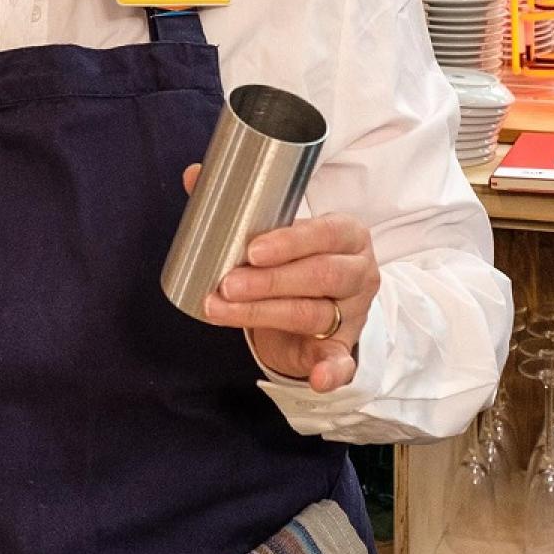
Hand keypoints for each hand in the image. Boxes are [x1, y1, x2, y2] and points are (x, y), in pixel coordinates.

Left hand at [182, 164, 377, 392]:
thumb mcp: (279, 233)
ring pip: (312, 314)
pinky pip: (342, 362)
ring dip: (263, 314)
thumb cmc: (295, 260)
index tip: (251, 250)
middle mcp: (358, 272)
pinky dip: (333, 372)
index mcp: (347, 234)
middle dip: (268, 281)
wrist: (321, 303)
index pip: (325, 233)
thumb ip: (240, 205)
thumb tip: (194, 174)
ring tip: (219, 308)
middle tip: (226, 282)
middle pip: (319, 276)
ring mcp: (354, 312)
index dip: (290, 242)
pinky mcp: (344, 347)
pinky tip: (319, 379)